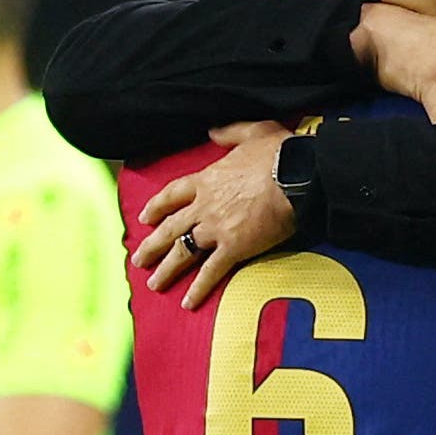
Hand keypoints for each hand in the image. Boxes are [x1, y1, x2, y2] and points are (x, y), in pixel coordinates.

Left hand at [132, 121, 294, 308]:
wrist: (296, 175)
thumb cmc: (278, 153)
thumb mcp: (252, 132)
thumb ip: (229, 133)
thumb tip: (213, 132)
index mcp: (208, 179)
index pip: (173, 194)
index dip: (157, 206)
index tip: (146, 217)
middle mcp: (205, 205)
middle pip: (171, 227)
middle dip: (152, 245)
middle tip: (138, 259)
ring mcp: (216, 228)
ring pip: (183, 251)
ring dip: (167, 269)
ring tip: (154, 284)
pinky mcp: (234, 247)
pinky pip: (211, 272)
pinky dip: (198, 288)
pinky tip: (188, 302)